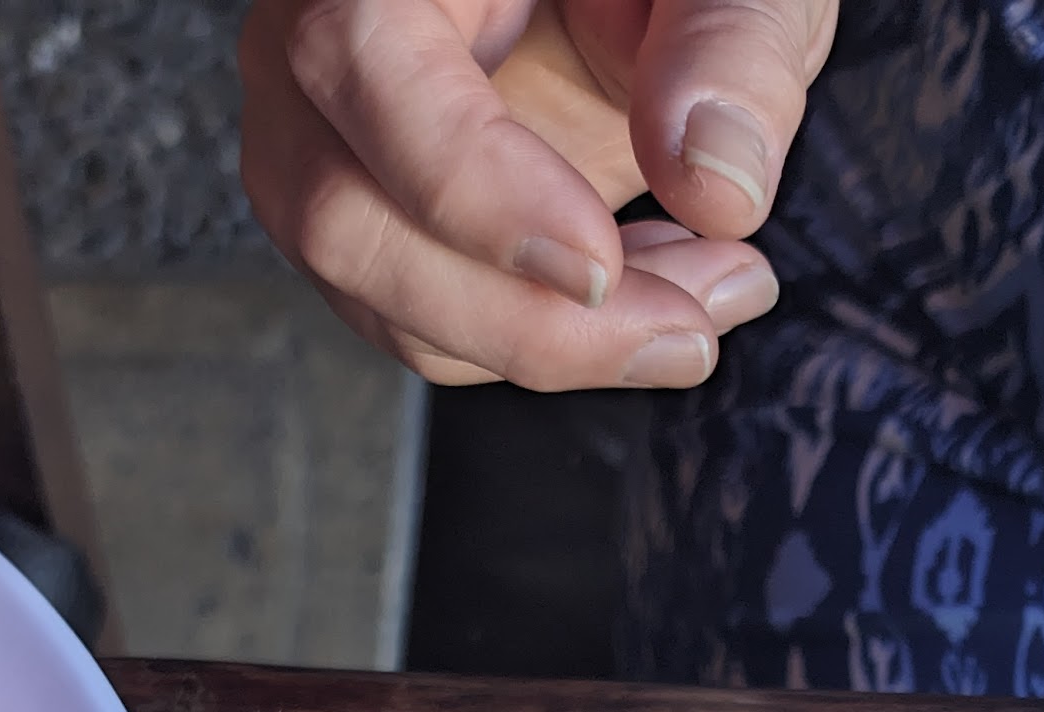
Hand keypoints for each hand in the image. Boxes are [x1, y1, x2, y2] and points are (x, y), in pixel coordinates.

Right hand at [239, 0, 825, 389]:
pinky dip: (538, 338)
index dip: (470, 184)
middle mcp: (312, 39)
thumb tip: (718, 187)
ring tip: (704, 300)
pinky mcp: (372, 216)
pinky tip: (651, 292)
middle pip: (344, 218)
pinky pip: (421, 321)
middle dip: (522, 315)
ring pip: (378, 297)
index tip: (598, 265)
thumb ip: (731, 46)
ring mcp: (322, 139)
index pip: (359, 59)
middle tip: (690, 330)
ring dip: (546, 340)